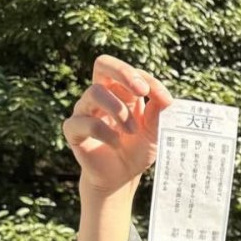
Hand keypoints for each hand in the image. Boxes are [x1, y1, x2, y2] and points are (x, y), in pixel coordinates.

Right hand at [63, 55, 172, 195]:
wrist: (121, 177)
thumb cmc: (137, 150)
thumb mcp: (154, 131)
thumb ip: (159, 112)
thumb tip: (165, 97)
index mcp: (121, 91)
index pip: (131, 73)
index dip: (150, 82)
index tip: (166, 100)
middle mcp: (100, 96)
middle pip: (102, 64)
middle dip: (124, 72)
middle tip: (142, 91)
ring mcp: (84, 110)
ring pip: (95, 92)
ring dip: (119, 111)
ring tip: (132, 131)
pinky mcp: (73, 130)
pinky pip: (85, 122)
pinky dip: (105, 133)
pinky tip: (116, 144)